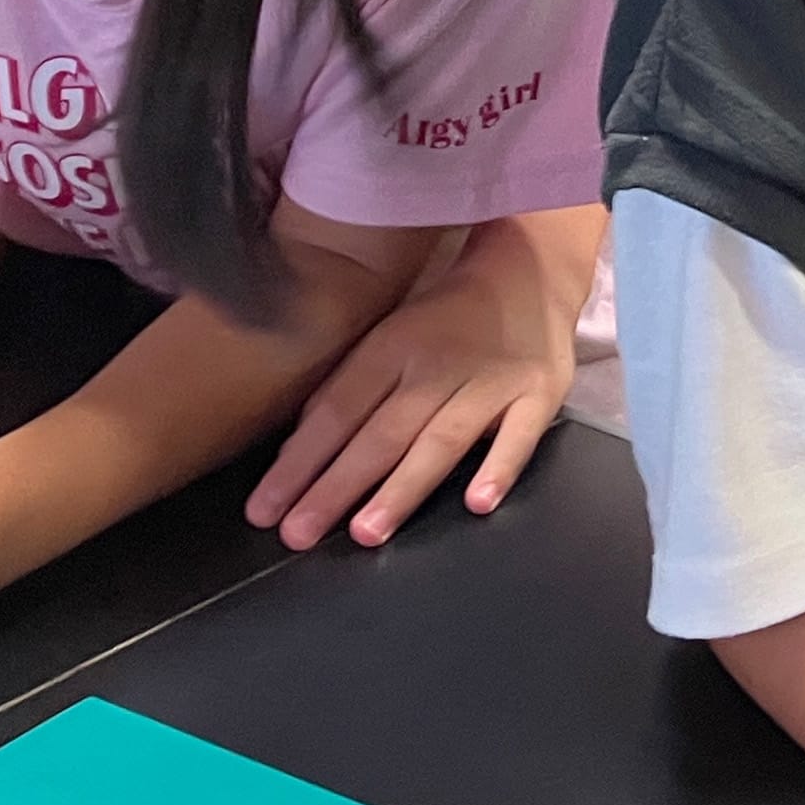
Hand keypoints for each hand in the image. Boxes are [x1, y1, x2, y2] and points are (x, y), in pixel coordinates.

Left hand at [246, 235, 575, 549]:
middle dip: (337, 486)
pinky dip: (500, 466)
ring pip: (441, 439)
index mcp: (392, 348)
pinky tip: (478, 503)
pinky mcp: (539, 394)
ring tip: (366, 532)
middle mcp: (437, 365)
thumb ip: (344, 392)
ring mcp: (492, 381)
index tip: (265, 511)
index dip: (299, 462)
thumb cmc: (445, 319)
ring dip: (403, 486)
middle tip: (299, 534)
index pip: (337, 413)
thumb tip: (294, 454)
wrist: (530, 269)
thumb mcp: (387, 338)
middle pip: (382, 433)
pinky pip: (520, 434)